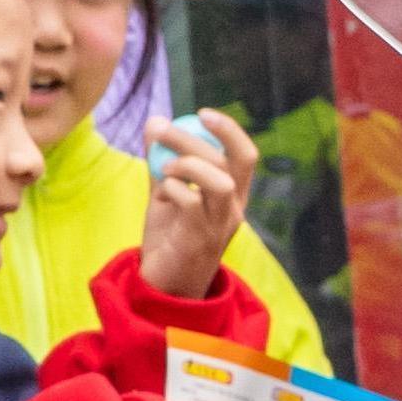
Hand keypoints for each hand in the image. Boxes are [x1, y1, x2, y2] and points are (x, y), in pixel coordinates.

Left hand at [137, 109, 256, 305]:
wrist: (163, 286)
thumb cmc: (170, 238)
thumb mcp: (165, 193)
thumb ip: (162, 159)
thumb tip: (155, 120)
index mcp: (232, 196)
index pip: (245, 156)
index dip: (229, 131)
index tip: (202, 114)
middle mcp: (234, 210)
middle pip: (230, 161)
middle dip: (193, 139)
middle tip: (162, 132)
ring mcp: (220, 226)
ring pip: (219, 180)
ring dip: (188, 164)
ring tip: (164, 170)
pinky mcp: (200, 240)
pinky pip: (190, 202)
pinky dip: (171, 188)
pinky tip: (160, 196)